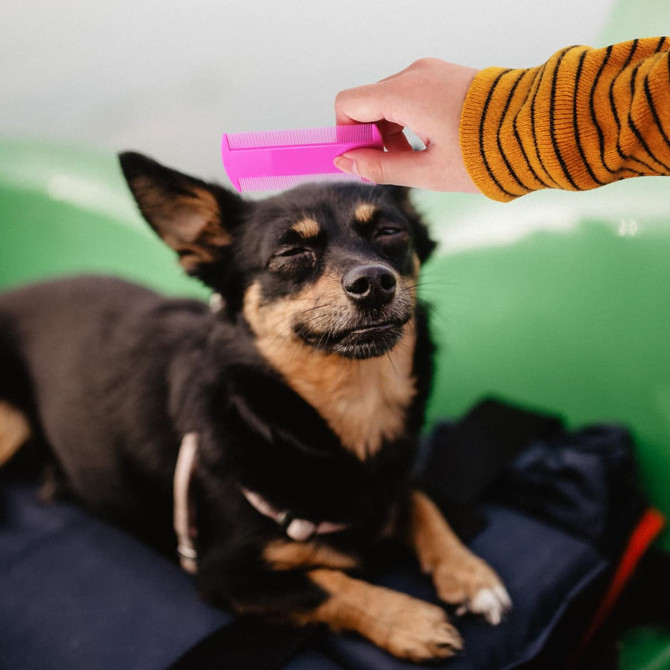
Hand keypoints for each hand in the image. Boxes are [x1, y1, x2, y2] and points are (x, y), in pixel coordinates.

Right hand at [334, 58, 480, 192]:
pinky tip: (430, 144)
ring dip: (391, 132)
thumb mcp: (427, 172)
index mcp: (407, 94)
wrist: (536, 129)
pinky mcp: (447, 76)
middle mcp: (416, 74)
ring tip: (416, 160)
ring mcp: (433, 72)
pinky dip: (410, 121)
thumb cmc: (487, 154)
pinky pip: (412, 96)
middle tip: (391, 167)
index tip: (356, 160)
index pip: (349, 104)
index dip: (345, 134)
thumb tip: (347, 163)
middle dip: (371, 137)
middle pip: (369, 103)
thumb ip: (380, 168)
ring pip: (391, 101)